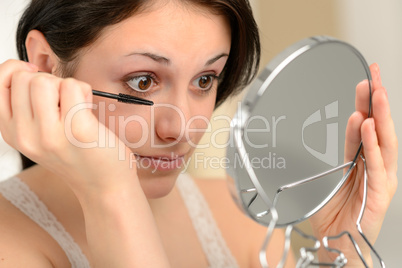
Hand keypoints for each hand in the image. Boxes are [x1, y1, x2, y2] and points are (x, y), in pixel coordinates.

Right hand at [0, 60, 136, 195]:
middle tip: (64, 101)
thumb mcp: (40, 134)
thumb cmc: (78, 154)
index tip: (37, 78)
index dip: (17, 71)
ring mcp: (49, 135)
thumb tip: (27, 67)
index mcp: (11, 132)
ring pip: (44, 80)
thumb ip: (27, 106)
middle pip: (23, 78)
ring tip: (77, 106)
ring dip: (66, 85)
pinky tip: (89, 109)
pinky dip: (84, 91)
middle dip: (48, 80)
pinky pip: (73, 87)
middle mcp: (24, 136)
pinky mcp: (76, 131)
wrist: (104, 185)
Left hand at [310, 63, 397, 265]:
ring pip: (384, 143)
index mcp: (363, 161)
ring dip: (379, 116)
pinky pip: (377, 167)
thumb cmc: (333, 214)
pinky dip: (372, 146)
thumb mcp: (332, 174)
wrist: (335, 244)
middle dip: (378, 100)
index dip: (366, 103)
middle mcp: (376, 167)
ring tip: (375, 92)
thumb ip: (340, 150)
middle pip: (379, 129)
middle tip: (374, 74)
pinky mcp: (380, 196)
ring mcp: (381, 181)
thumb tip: (344, 121)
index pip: (367, 126)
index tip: (365, 78)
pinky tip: (366, 126)